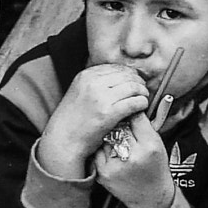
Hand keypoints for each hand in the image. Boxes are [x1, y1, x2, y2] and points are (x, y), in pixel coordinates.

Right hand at [36, 63, 148, 178]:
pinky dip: (142, 103)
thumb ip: (95, 83)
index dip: (130, 74)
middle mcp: (93, 83)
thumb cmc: (72, 119)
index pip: (116, 67)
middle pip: (126, 75)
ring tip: (144, 98)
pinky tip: (142, 107)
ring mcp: (100, 97)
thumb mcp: (79, 92)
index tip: (136, 80)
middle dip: (139, 82)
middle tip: (143, 89)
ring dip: (142, 92)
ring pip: (133, 87)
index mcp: (85, 75)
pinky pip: (134, 102)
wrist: (63, 140)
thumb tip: (120, 78)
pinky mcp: (108, 113)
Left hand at [93, 111, 176, 207]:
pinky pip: (99, 150)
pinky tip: (112, 153)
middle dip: (121, 123)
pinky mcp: (103, 173)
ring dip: (110, 135)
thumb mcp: (157, 144)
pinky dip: (104, 148)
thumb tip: (129, 104)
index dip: (133, 111)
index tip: (132, 110)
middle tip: (125, 129)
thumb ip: (143, 124)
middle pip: (119, 125)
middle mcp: (131, 156)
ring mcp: (114, 166)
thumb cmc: (156, 169)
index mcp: (149, 147)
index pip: (135, 117)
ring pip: (106, 136)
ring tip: (120, 144)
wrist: (150, 198)